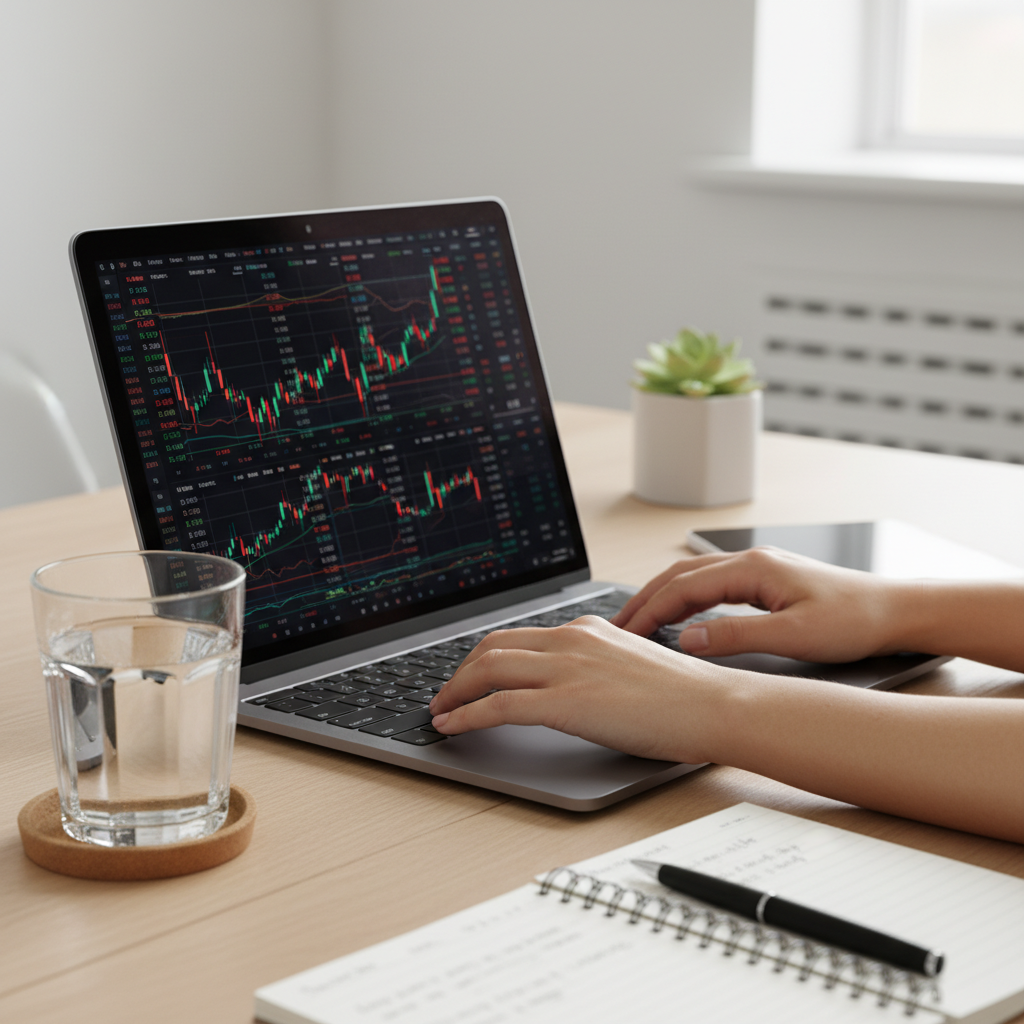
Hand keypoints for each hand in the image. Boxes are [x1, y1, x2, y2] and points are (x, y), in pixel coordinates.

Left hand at [428, 616, 725, 761]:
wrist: (712, 705)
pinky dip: (467, 715)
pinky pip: (499, 705)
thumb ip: (596, 667)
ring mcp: (567, 668)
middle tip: (446, 694)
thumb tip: (570, 688)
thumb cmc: (684, 696)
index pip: (518, 636)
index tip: (469, 675)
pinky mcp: (566, 701)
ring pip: (488, 669)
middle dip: (460, 672)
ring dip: (455, 692)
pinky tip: (453, 727)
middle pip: (492, 646)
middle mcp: (571, 640)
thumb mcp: (631, 665)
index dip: (484, 658)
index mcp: (587, 629)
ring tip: (440, 712)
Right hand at [611, 547, 903, 662]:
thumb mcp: (793, 636)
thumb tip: (686, 639)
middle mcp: (750, 561)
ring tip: (638, 622)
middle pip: (680, 575)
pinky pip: (711, 584)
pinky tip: (679, 617)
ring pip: (693, 577)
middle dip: (645, 600)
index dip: (650, 610)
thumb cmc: (854, 620)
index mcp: (752, 569)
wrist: (894, 610)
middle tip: (617, 626)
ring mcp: (757, 568)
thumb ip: (735, 637)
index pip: (684, 587)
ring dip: (662, 597)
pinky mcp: (765, 580)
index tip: (626, 632)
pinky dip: (685, 599)